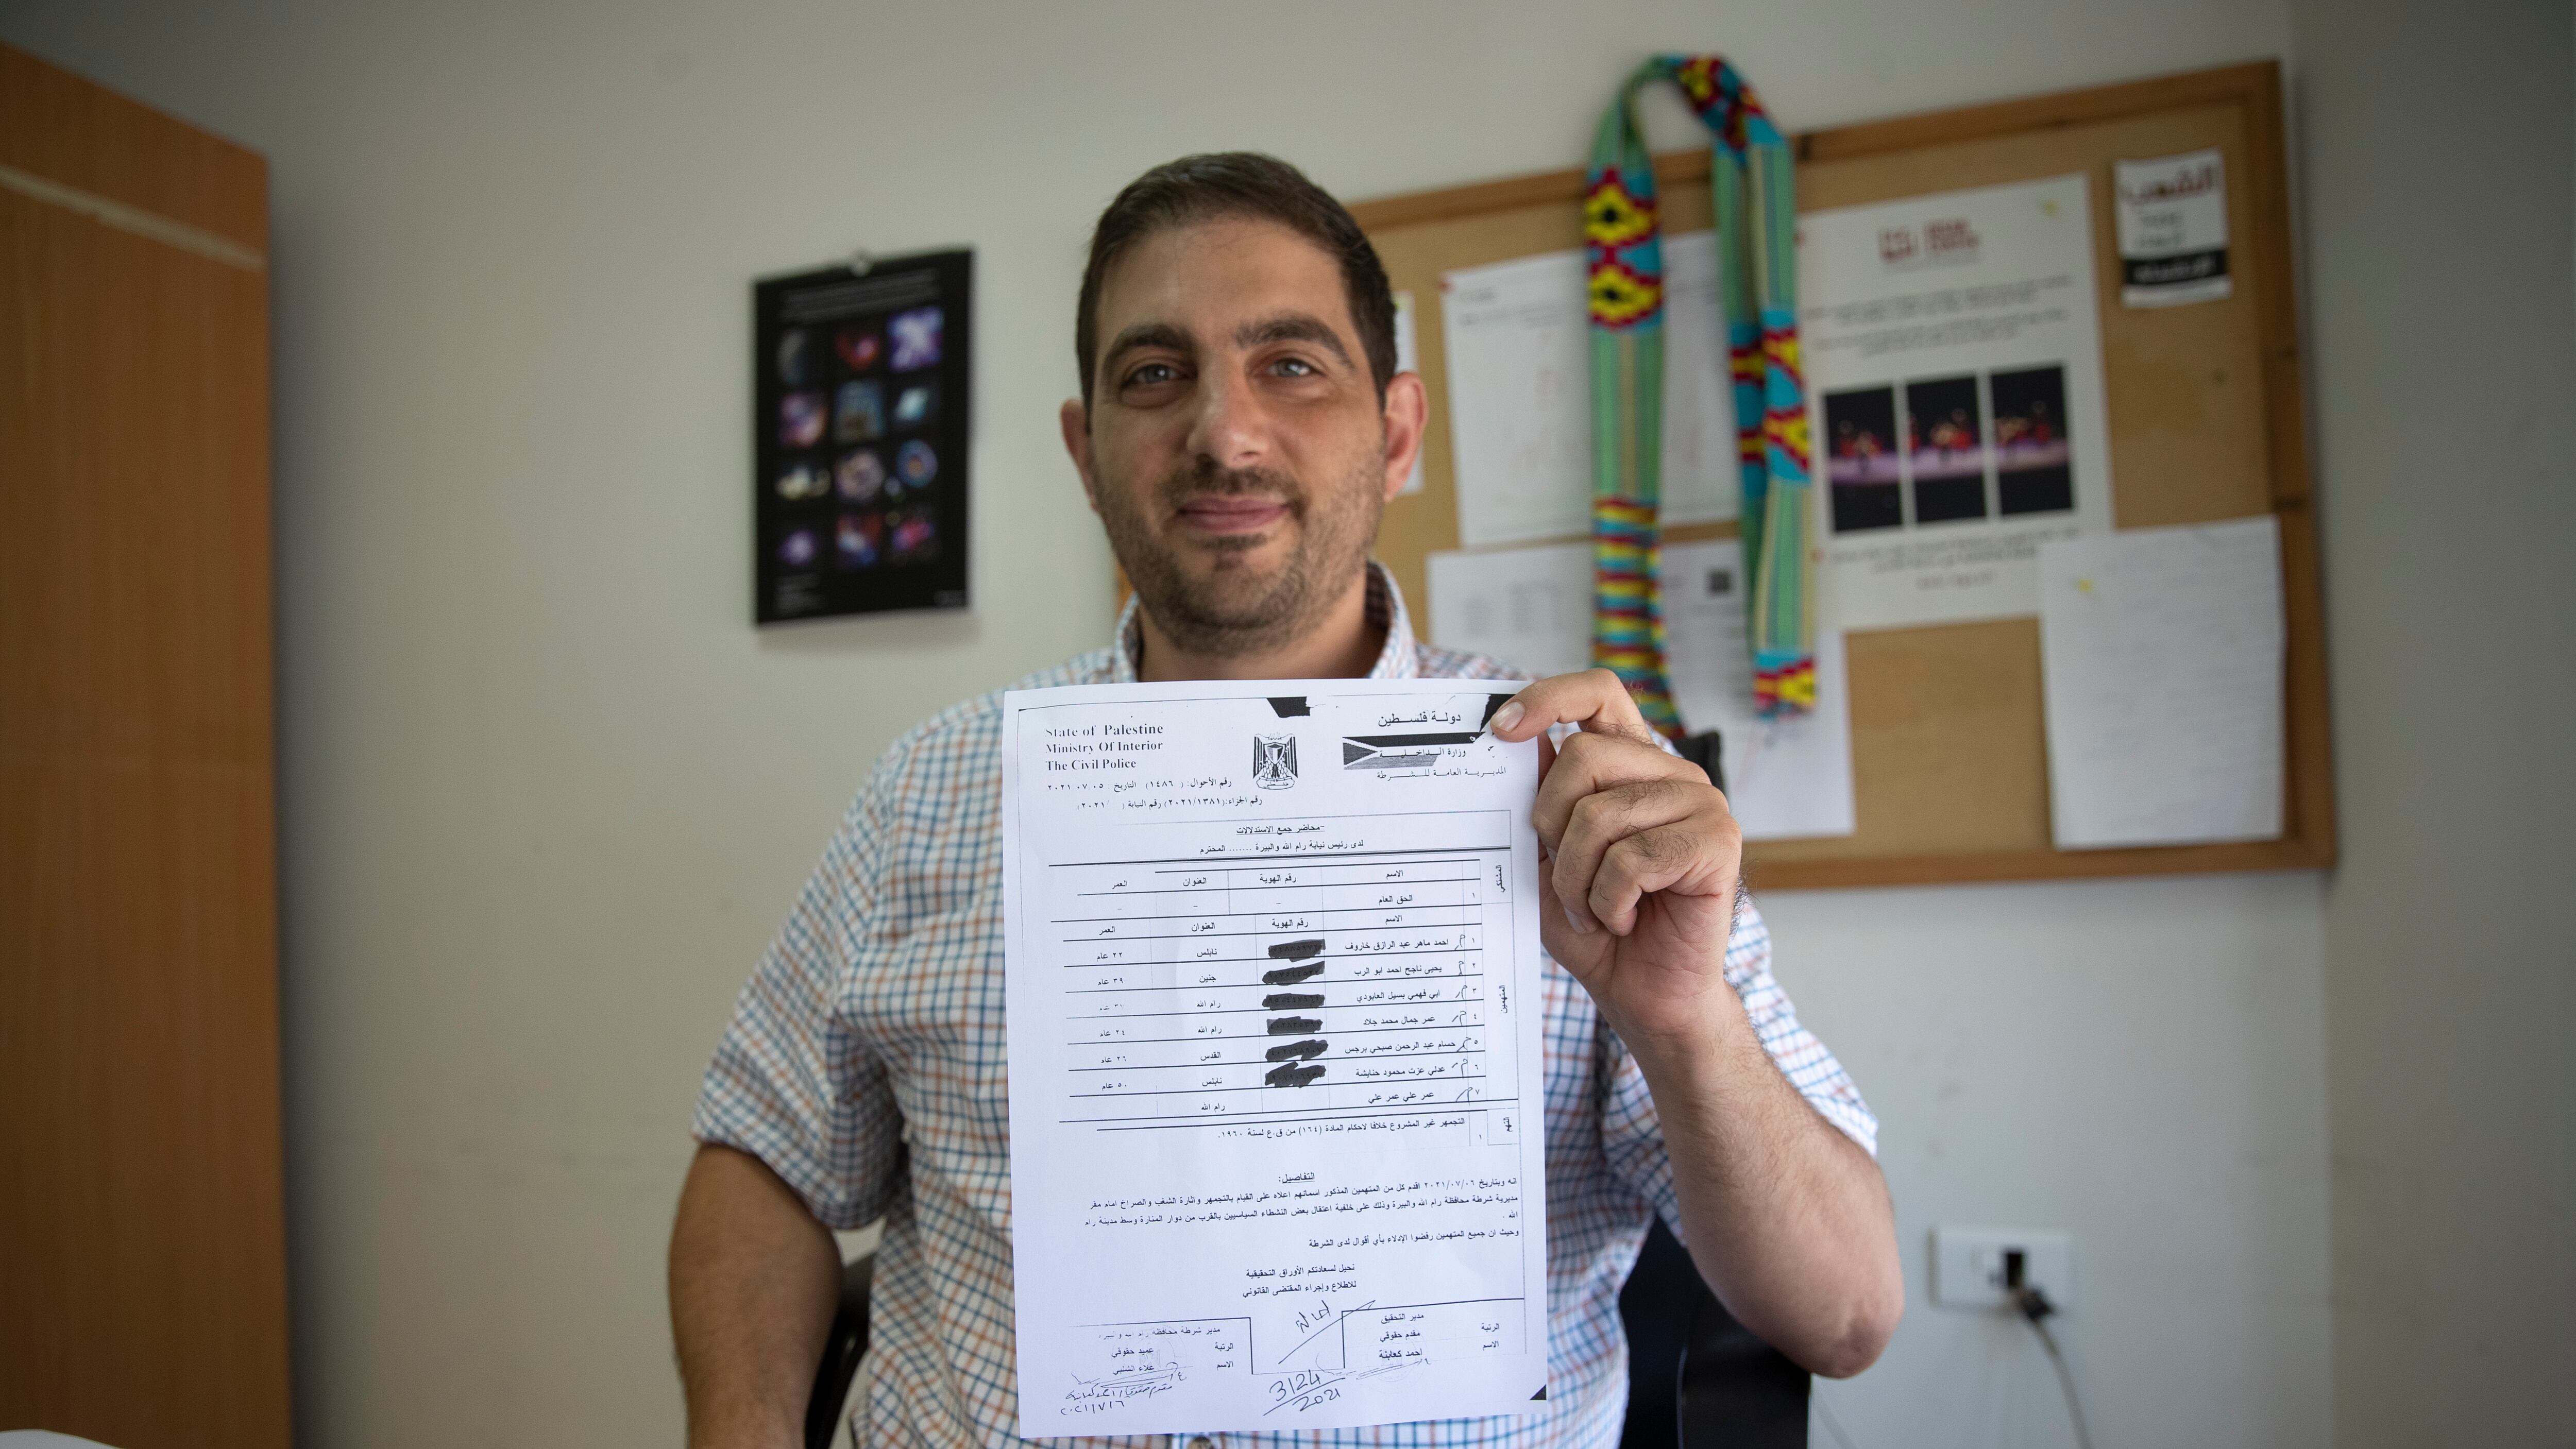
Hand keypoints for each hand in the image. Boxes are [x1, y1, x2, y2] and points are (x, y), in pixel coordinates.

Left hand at [1488, 670, 1743, 1049]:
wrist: (1646, 997)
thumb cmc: (1598, 928)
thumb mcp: (1547, 860)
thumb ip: (1538, 802)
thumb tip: (1521, 741)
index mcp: (1632, 764)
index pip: (1597, 693)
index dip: (1548, 698)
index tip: (1500, 731)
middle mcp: (1670, 773)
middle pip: (1582, 755)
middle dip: (1550, 824)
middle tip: (1563, 878)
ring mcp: (1700, 803)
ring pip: (1600, 813)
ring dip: (1576, 879)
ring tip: (1594, 910)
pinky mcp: (1718, 842)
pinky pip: (1633, 858)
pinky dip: (1610, 902)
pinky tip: (1624, 920)